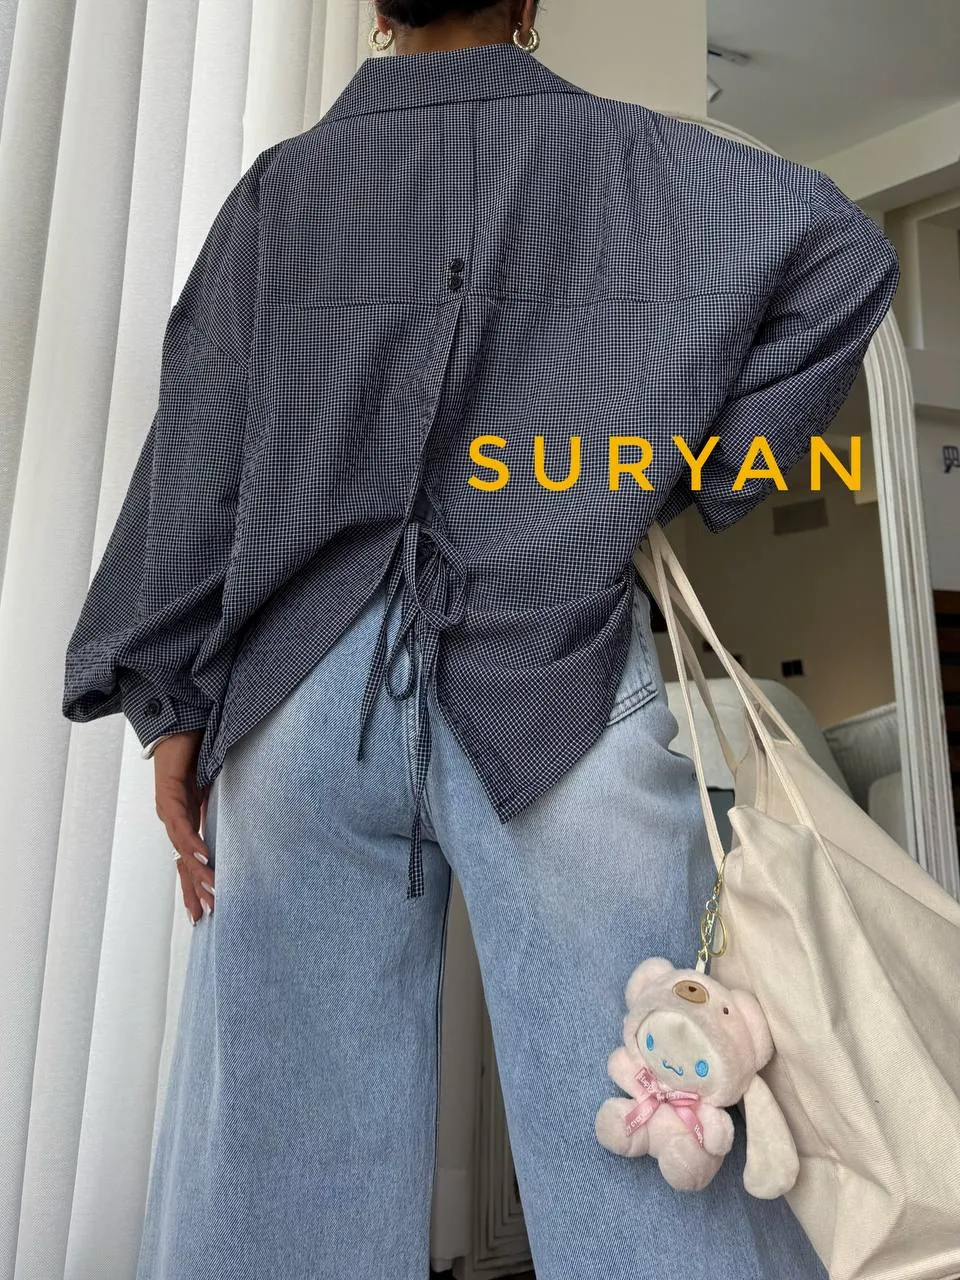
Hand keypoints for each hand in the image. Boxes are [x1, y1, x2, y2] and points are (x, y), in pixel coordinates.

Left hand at [153, 730, 214, 924]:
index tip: (205, 910)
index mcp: (188, 819)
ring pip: (182, 848)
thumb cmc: (201, 748)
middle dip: (195, 889)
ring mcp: (169, 808)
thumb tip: (256, 817)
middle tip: (209, 914)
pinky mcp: (168, 795)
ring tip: (212, 889)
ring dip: (196, 871)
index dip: (196, 885)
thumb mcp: (220, 785)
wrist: (181, 720)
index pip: (191, 860)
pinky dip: (192, 842)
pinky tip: (203, 857)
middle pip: (183, 863)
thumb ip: (229, 804)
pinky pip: (180, 824)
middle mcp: (175, 818)